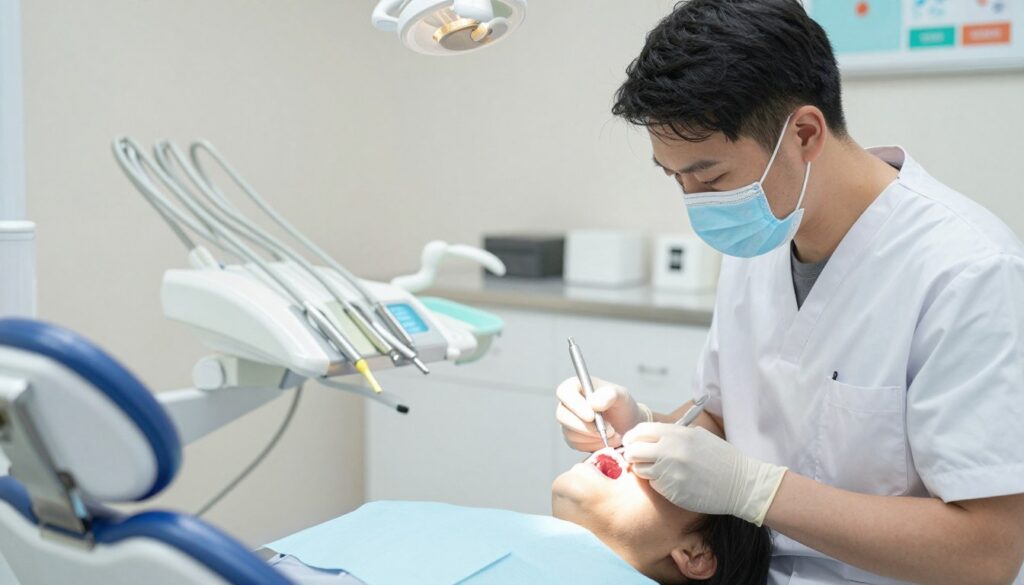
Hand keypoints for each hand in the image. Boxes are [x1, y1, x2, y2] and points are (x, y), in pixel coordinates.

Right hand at [555, 377, 646, 451]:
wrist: (627, 426)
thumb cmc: (621, 406)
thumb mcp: (621, 396)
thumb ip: (609, 395)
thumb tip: (593, 404)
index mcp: (575, 387)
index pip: (564, 392)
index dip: (575, 405)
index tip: (591, 416)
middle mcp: (567, 404)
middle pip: (562, 415)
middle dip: (584, 426)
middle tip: (608, 430)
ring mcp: (568, 422)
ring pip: (570, 432)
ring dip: (593, 436)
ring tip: (612, 432)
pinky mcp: (572, 439)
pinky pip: (576, 445)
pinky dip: (593, 444)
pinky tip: (605, 439)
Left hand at [622, 423, 786, 525]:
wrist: (740, 484)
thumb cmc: (721, 458)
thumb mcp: (699, 435)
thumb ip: (673, 433)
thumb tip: (649, 436)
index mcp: (676, 433)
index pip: (640, 431)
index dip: (632, 437)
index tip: (632, 442)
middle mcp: (670, 451)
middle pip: (632, 451)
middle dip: (632, 454)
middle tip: (637, 458)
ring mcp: (669, 472)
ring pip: (639, 469)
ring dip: (644, 469)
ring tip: (659, 470)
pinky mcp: (671, 491)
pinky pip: (654, 485)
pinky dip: (658, 483)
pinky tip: (673, 481)